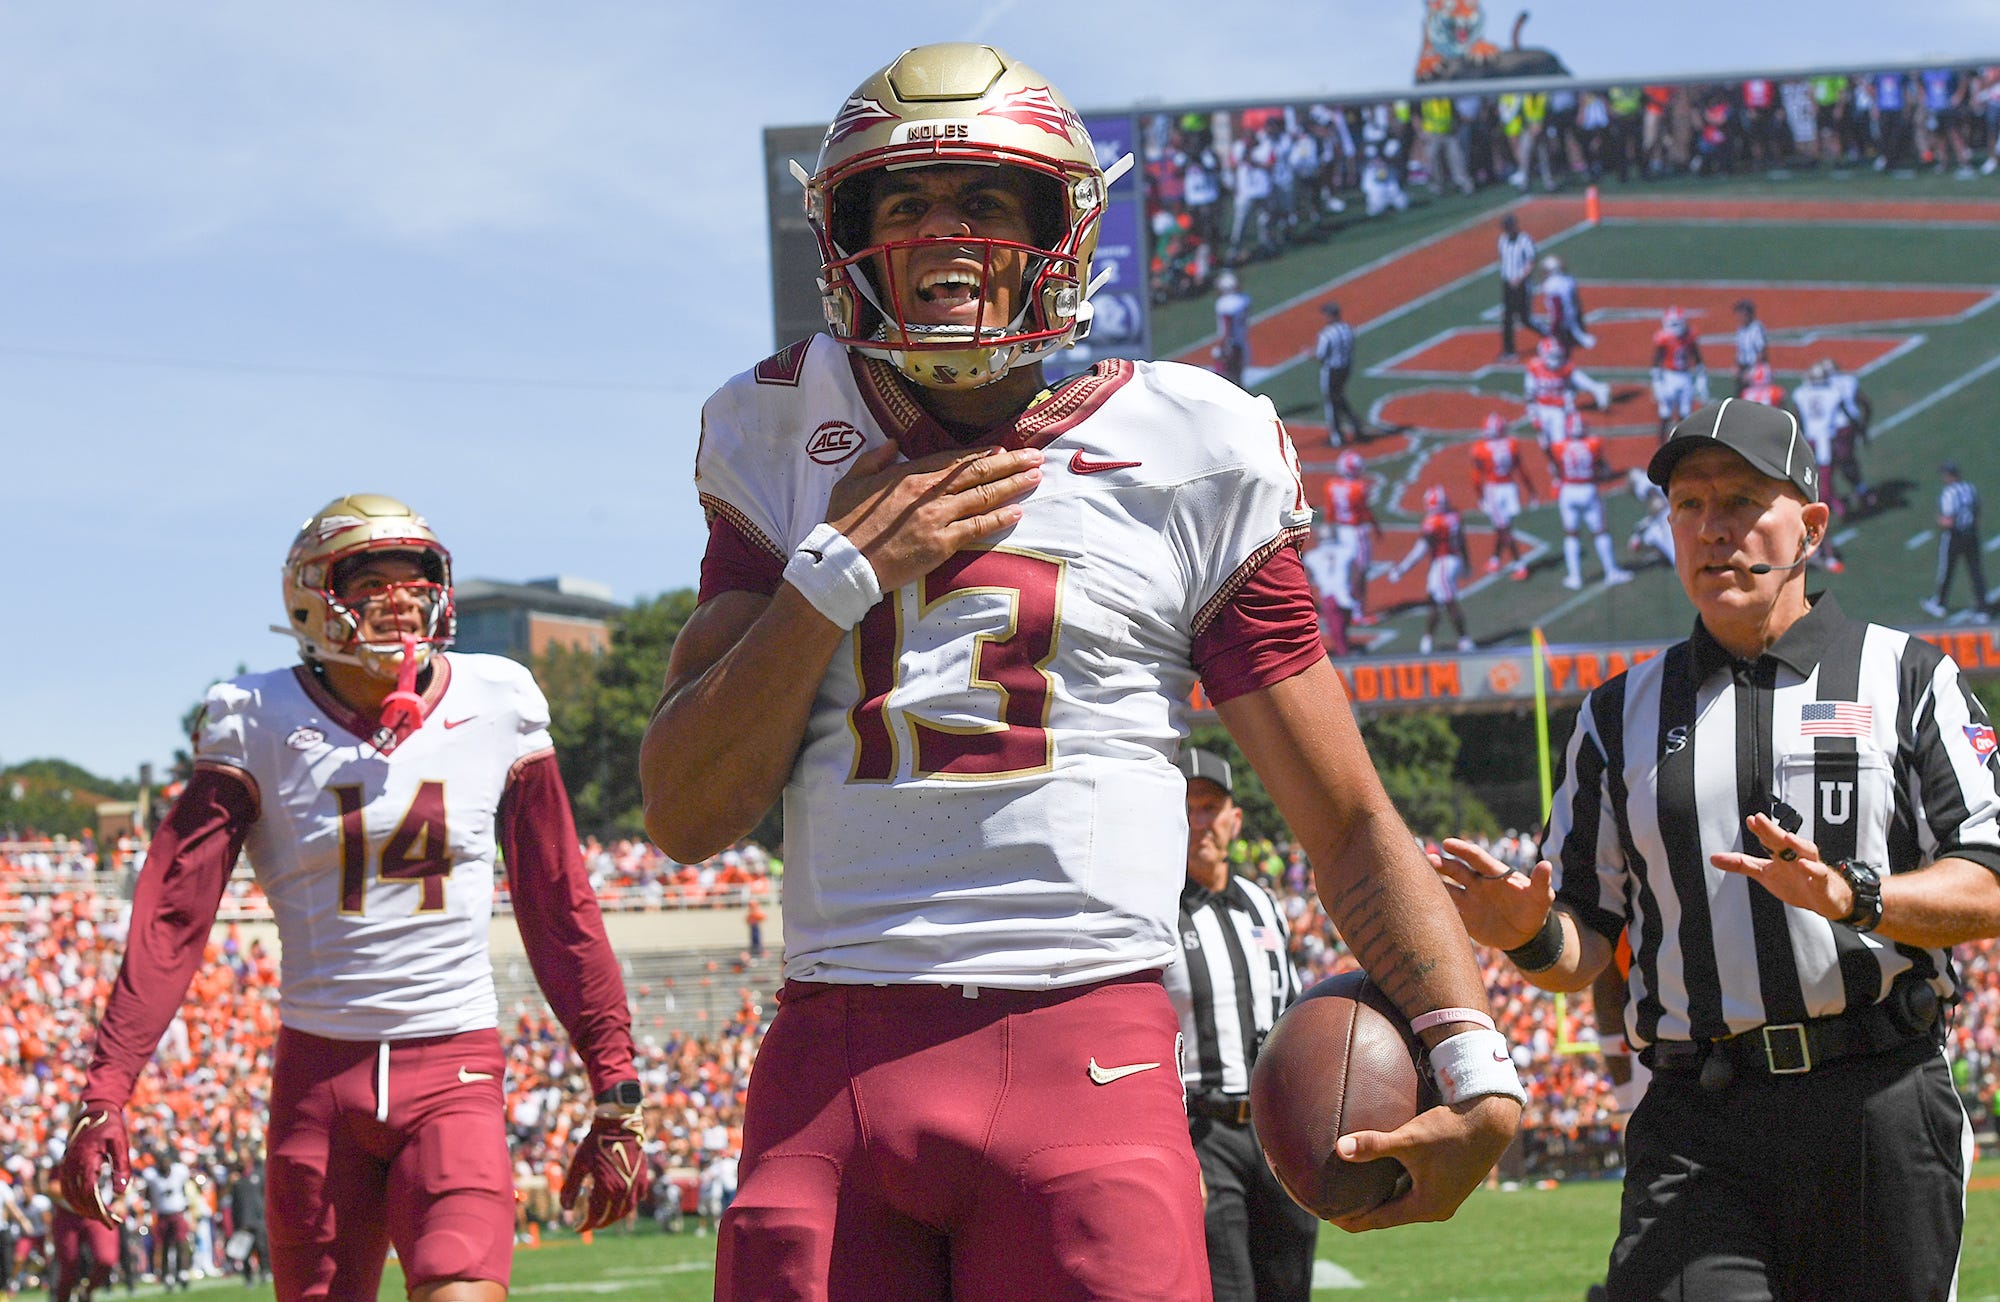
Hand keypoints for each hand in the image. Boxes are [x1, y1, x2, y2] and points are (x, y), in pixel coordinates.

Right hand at [57, 1103, 129, 1227]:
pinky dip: (77, 1202)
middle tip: (112, 1223)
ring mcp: (66, 1167)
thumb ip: (122, 1167)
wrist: (95, 1111)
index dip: (98, 1210)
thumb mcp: (121, 1144)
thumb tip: (121, 1193)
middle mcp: (72, 1166)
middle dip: (95, 1213)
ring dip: (85, 1210)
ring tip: (105, 1218)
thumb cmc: (111, 1127)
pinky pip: (68, 1190)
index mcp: (86, 1160)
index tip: (110, 1221)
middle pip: (79, 1198)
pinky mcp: (66, 1167)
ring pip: (71, 1197)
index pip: (89, 1193)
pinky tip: (91, 1208)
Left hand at [560, 1106, 647, 1232]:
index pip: (595, 1216)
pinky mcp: (643, 1177)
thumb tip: (565, 1209)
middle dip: (598, 1223)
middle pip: (611, 1216)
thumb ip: (569, 1188)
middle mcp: (623, 1190)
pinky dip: (628, 1204)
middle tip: (589, 1223)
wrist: (618, 1124)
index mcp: (606, 1188)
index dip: (585, 1225)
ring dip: (614, 1216)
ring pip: (626, 1210)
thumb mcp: (577, 1165)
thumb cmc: (594, 1143)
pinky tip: (620, 1201)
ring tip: (603, 1214)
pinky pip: (637, 1198)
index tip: (577, 1228)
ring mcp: (635, 1184)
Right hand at [825, 443, 1042, 593]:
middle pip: (977, 473)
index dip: (980, 454)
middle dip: (1009, 463)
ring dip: (1012, 486)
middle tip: (1034, 457)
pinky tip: (1017, 512)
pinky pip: (977, 528)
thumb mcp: (851, 481)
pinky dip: (999, 518)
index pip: (953, 460)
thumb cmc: (843, 523)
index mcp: (908, 475)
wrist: (844, 562)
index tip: (1001, 448)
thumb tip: (892, 443)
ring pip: (983, 497)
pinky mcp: (941, 544)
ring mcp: (937, 518)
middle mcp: (928, 492)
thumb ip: (874, 459)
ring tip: (1034, 478)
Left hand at [1328, 1092, 1521, 1230]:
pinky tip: (1382, 1173)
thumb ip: (1375, 1145)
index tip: (1328, 1216)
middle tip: (1335, 1202)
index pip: (1379, 1221)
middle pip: (1390, 1214)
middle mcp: (1436, 1208)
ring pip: (1403, 1202)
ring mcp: (1445, 1198)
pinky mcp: (1449, 1184)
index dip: (1352, 1219)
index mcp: (1426, 1206)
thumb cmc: (1450, 1131)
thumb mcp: (1410, 1139)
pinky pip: (1415, 1192)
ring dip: (1381, 1196)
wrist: (1490, 1120)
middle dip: (1364, 1209)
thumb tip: (1340, 1148)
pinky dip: (1396, 1186)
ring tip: (1354, 1189)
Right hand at [1430, 837, 1555, 950]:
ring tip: (1418, 878)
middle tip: (1428, 859)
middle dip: (1442, 864)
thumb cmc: (1534, 910)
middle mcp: (1477, 883)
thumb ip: (1541, 882)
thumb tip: (1546, 864)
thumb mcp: (1541, 897)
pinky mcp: (1464, 917)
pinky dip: (1436, 906)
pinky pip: (1448, 910)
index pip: (1475, 857)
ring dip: (1434, 882)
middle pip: (1456, 870)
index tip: (1447, 843)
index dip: (1462, 850)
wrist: (1526, 935)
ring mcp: (1469, 899)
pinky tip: (1422, 904)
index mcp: (1494, 874)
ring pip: (1447, 887)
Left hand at [1710, 812, 1850, 919]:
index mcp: (1782, 854)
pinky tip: (1806, 865)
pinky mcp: (1823, 883)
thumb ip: (1741, 864)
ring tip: (1787, 836)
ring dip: (1798, 843)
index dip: (1760, 829)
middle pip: (1785, 841)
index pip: (1769, 839)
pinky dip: (1814, 869)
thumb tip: (1714, 858)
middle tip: (1760, 819)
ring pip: (1807, 852)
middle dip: (1773, 830)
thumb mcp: (1765, 874)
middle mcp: (1797, 856)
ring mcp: (1811, 868)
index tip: (1750, 819)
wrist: (1826, 900)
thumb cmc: (1796, 883)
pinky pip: (1820, 874)